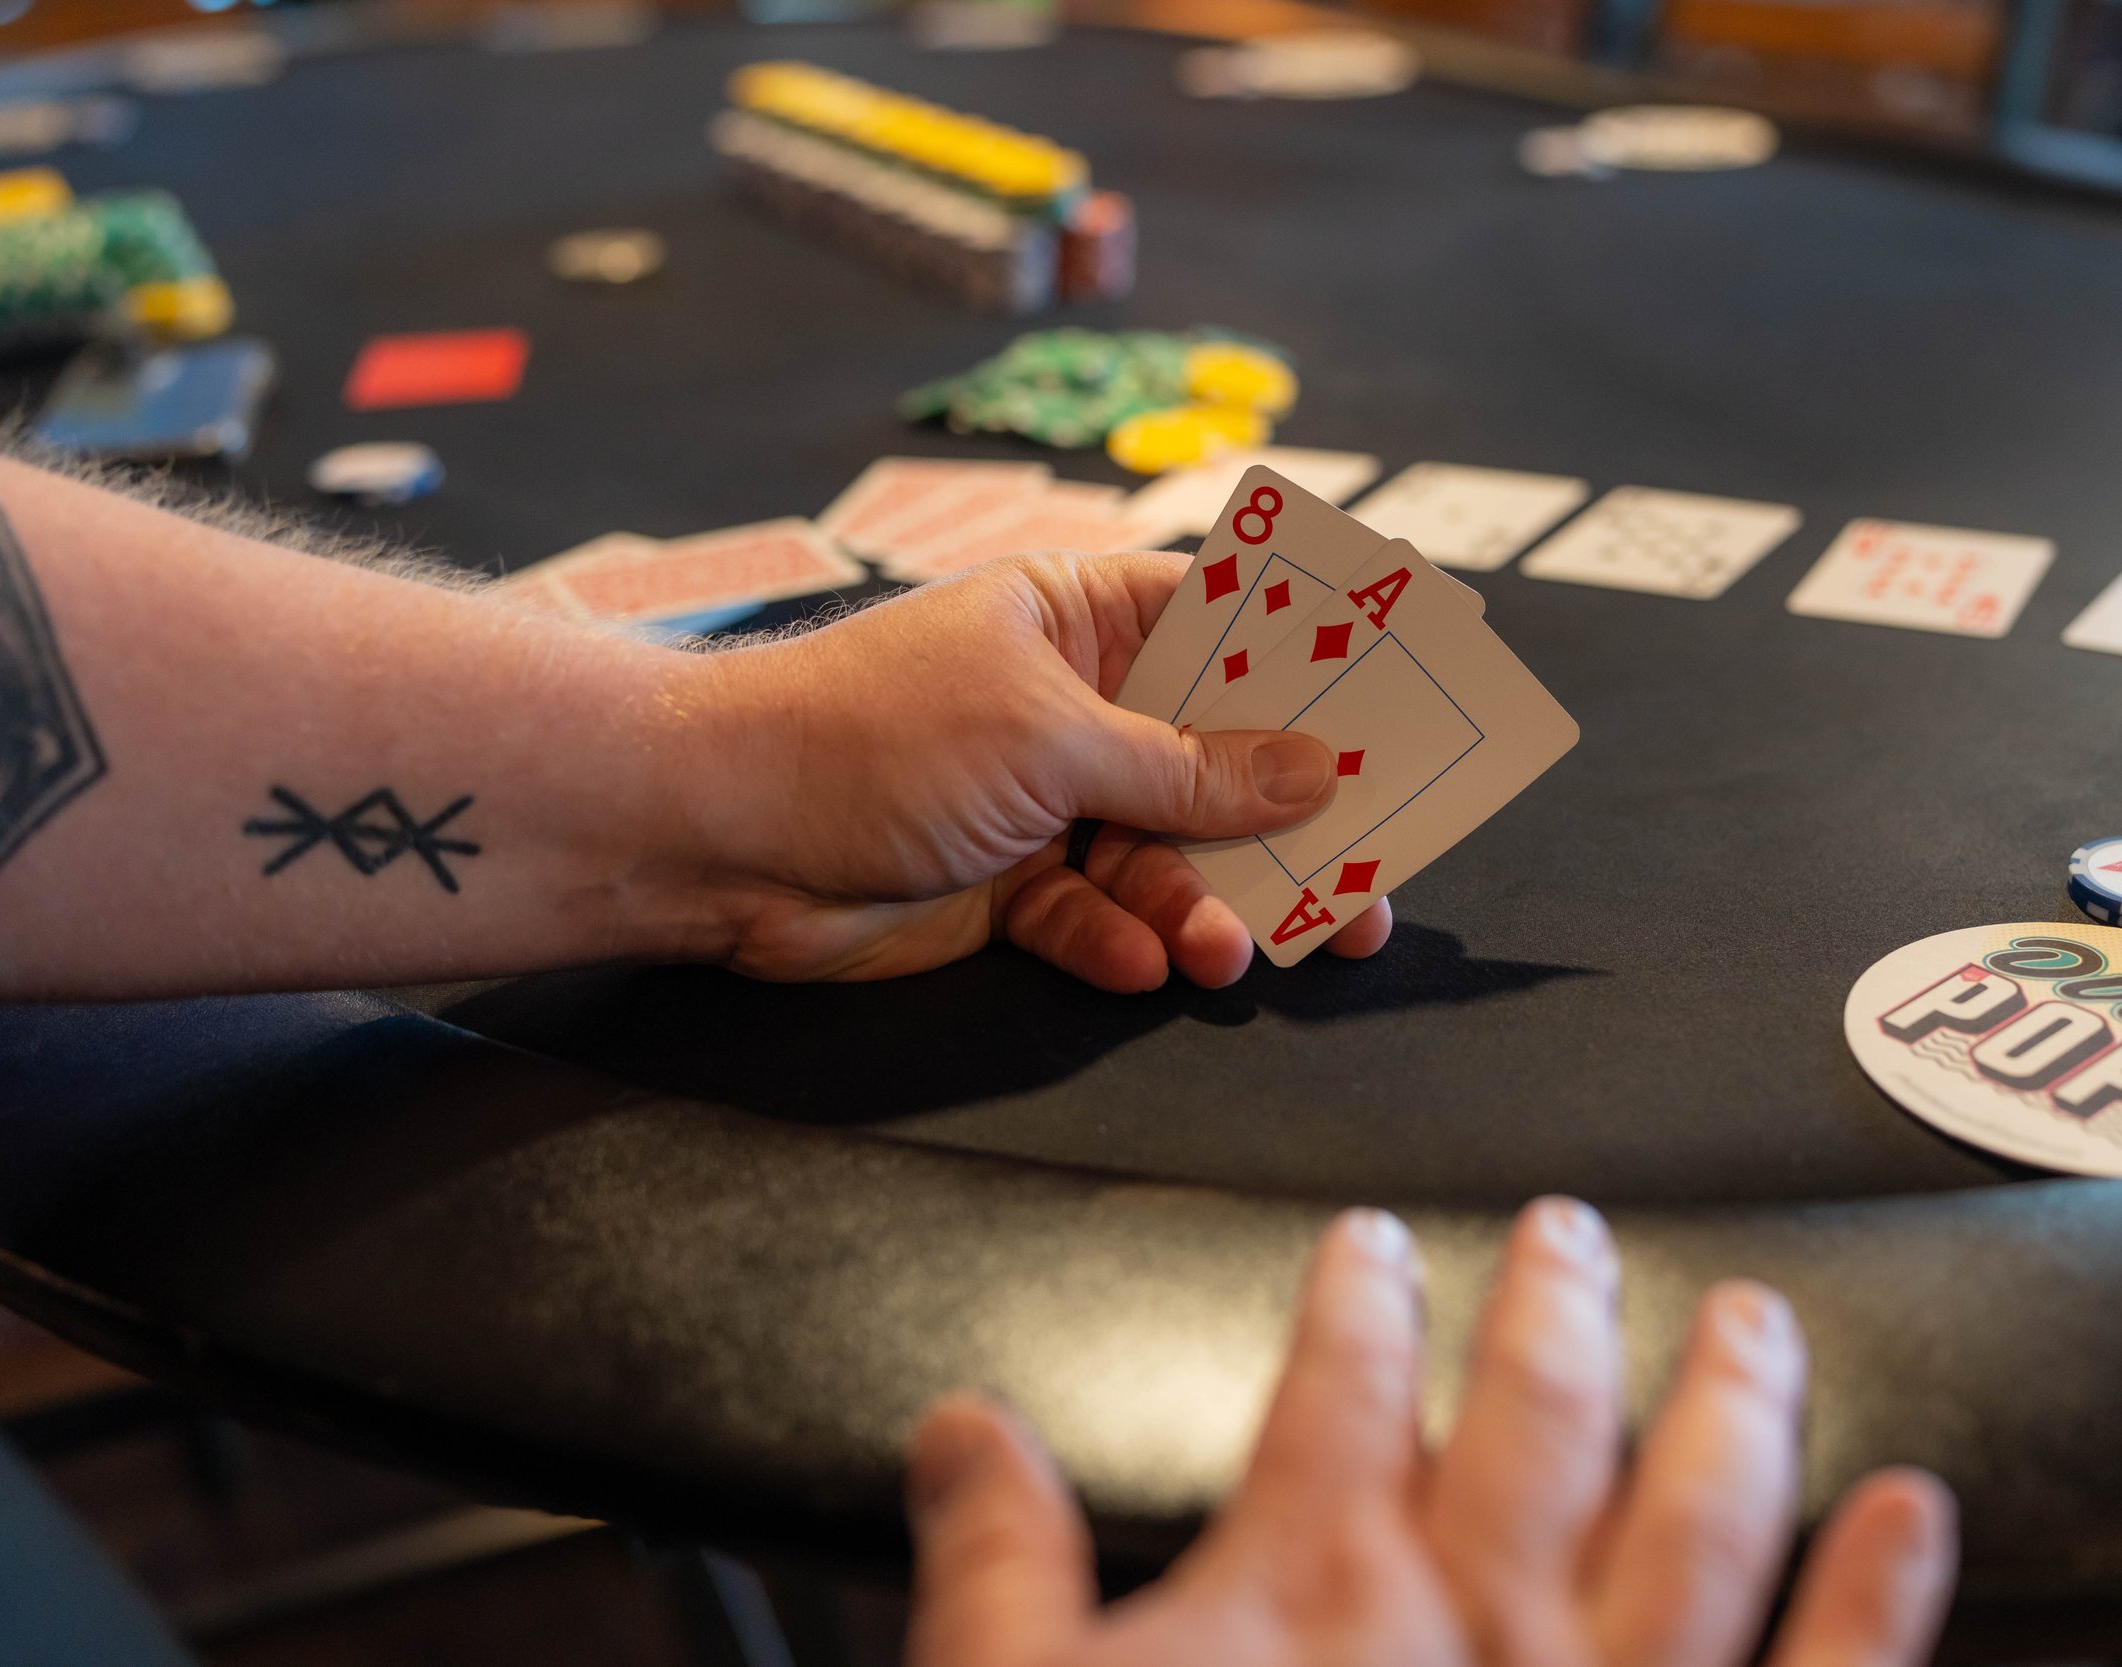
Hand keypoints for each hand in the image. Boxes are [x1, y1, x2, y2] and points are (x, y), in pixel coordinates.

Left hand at [674, 552, 1390, 989]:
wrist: (719, 833)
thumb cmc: (875, 734)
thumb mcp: (1052, 738)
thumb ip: (1187, 769)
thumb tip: (1312, 771)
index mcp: (1087, 618)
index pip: (1231, 628)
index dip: (1316, 671)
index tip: (1402, 713)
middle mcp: (1077, 703)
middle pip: (1219, 763)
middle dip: (1286, 829)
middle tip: (1366, 890)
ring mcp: (1046, 798)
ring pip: (1168, 856)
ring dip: (1206, 905)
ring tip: (1233, 951)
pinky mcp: (1011, 884)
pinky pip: (1097, 915)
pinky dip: (1120, 940)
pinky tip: (1138, 960)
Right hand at [905, 1200, 1957, 1666]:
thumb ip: (998, 1571)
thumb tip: (967, 1434)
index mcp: (1321, 1589)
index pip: (1340, 1385)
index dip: (1355, 1299)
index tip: (1371, 1247)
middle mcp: (1481, 1623)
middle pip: (1536, 1415)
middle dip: (1556, 1309)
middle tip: (1573, 1233)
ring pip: (1699, 1511)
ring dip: (1731, 1401)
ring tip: (1752, 1320)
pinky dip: (1876, 1593)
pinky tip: (1912, 1512)